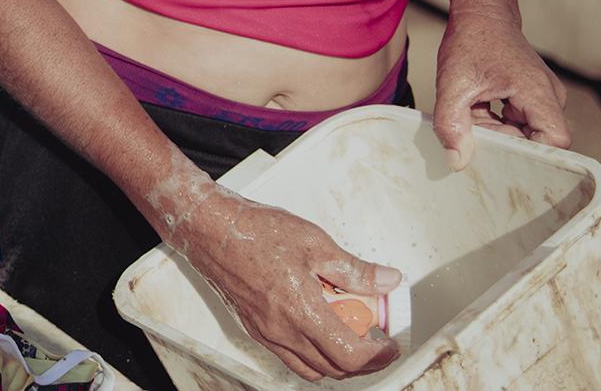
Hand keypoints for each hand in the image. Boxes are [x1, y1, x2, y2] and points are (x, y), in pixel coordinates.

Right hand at [177, 189, 402, 381]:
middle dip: (362, 361)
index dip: (378, 355)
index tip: (390, 343)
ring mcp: (266, 334)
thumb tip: (387, 280)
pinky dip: (311, 354)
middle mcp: (282, 331)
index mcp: (301, 311)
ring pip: (310, 369)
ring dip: (336, 361)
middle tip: (375, 339)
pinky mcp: (254, 330)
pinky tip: (316, 326)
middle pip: (334, 369)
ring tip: (347, 334)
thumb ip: (354, 269)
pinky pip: (290, 357)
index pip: (350, 355)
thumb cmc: (256, 232)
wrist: (210, 230)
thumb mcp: (315, 243)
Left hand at [433, 0, 569, 168]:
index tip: (496, 150)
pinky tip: (474, 109)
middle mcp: (549, 97)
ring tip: (471, 113)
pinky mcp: (530, 98)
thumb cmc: (471, 41)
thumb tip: (458, 162)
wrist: (480, 12)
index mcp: (539, 93)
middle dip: (502, 143)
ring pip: (524, 134)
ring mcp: (542, 97)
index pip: (555, 142)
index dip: (527, 154)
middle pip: (537, 141)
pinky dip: (494, 123)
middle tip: (471, 130)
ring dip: (495, 132)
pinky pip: (518, 124)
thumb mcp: (453, 83)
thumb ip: (452, 123)